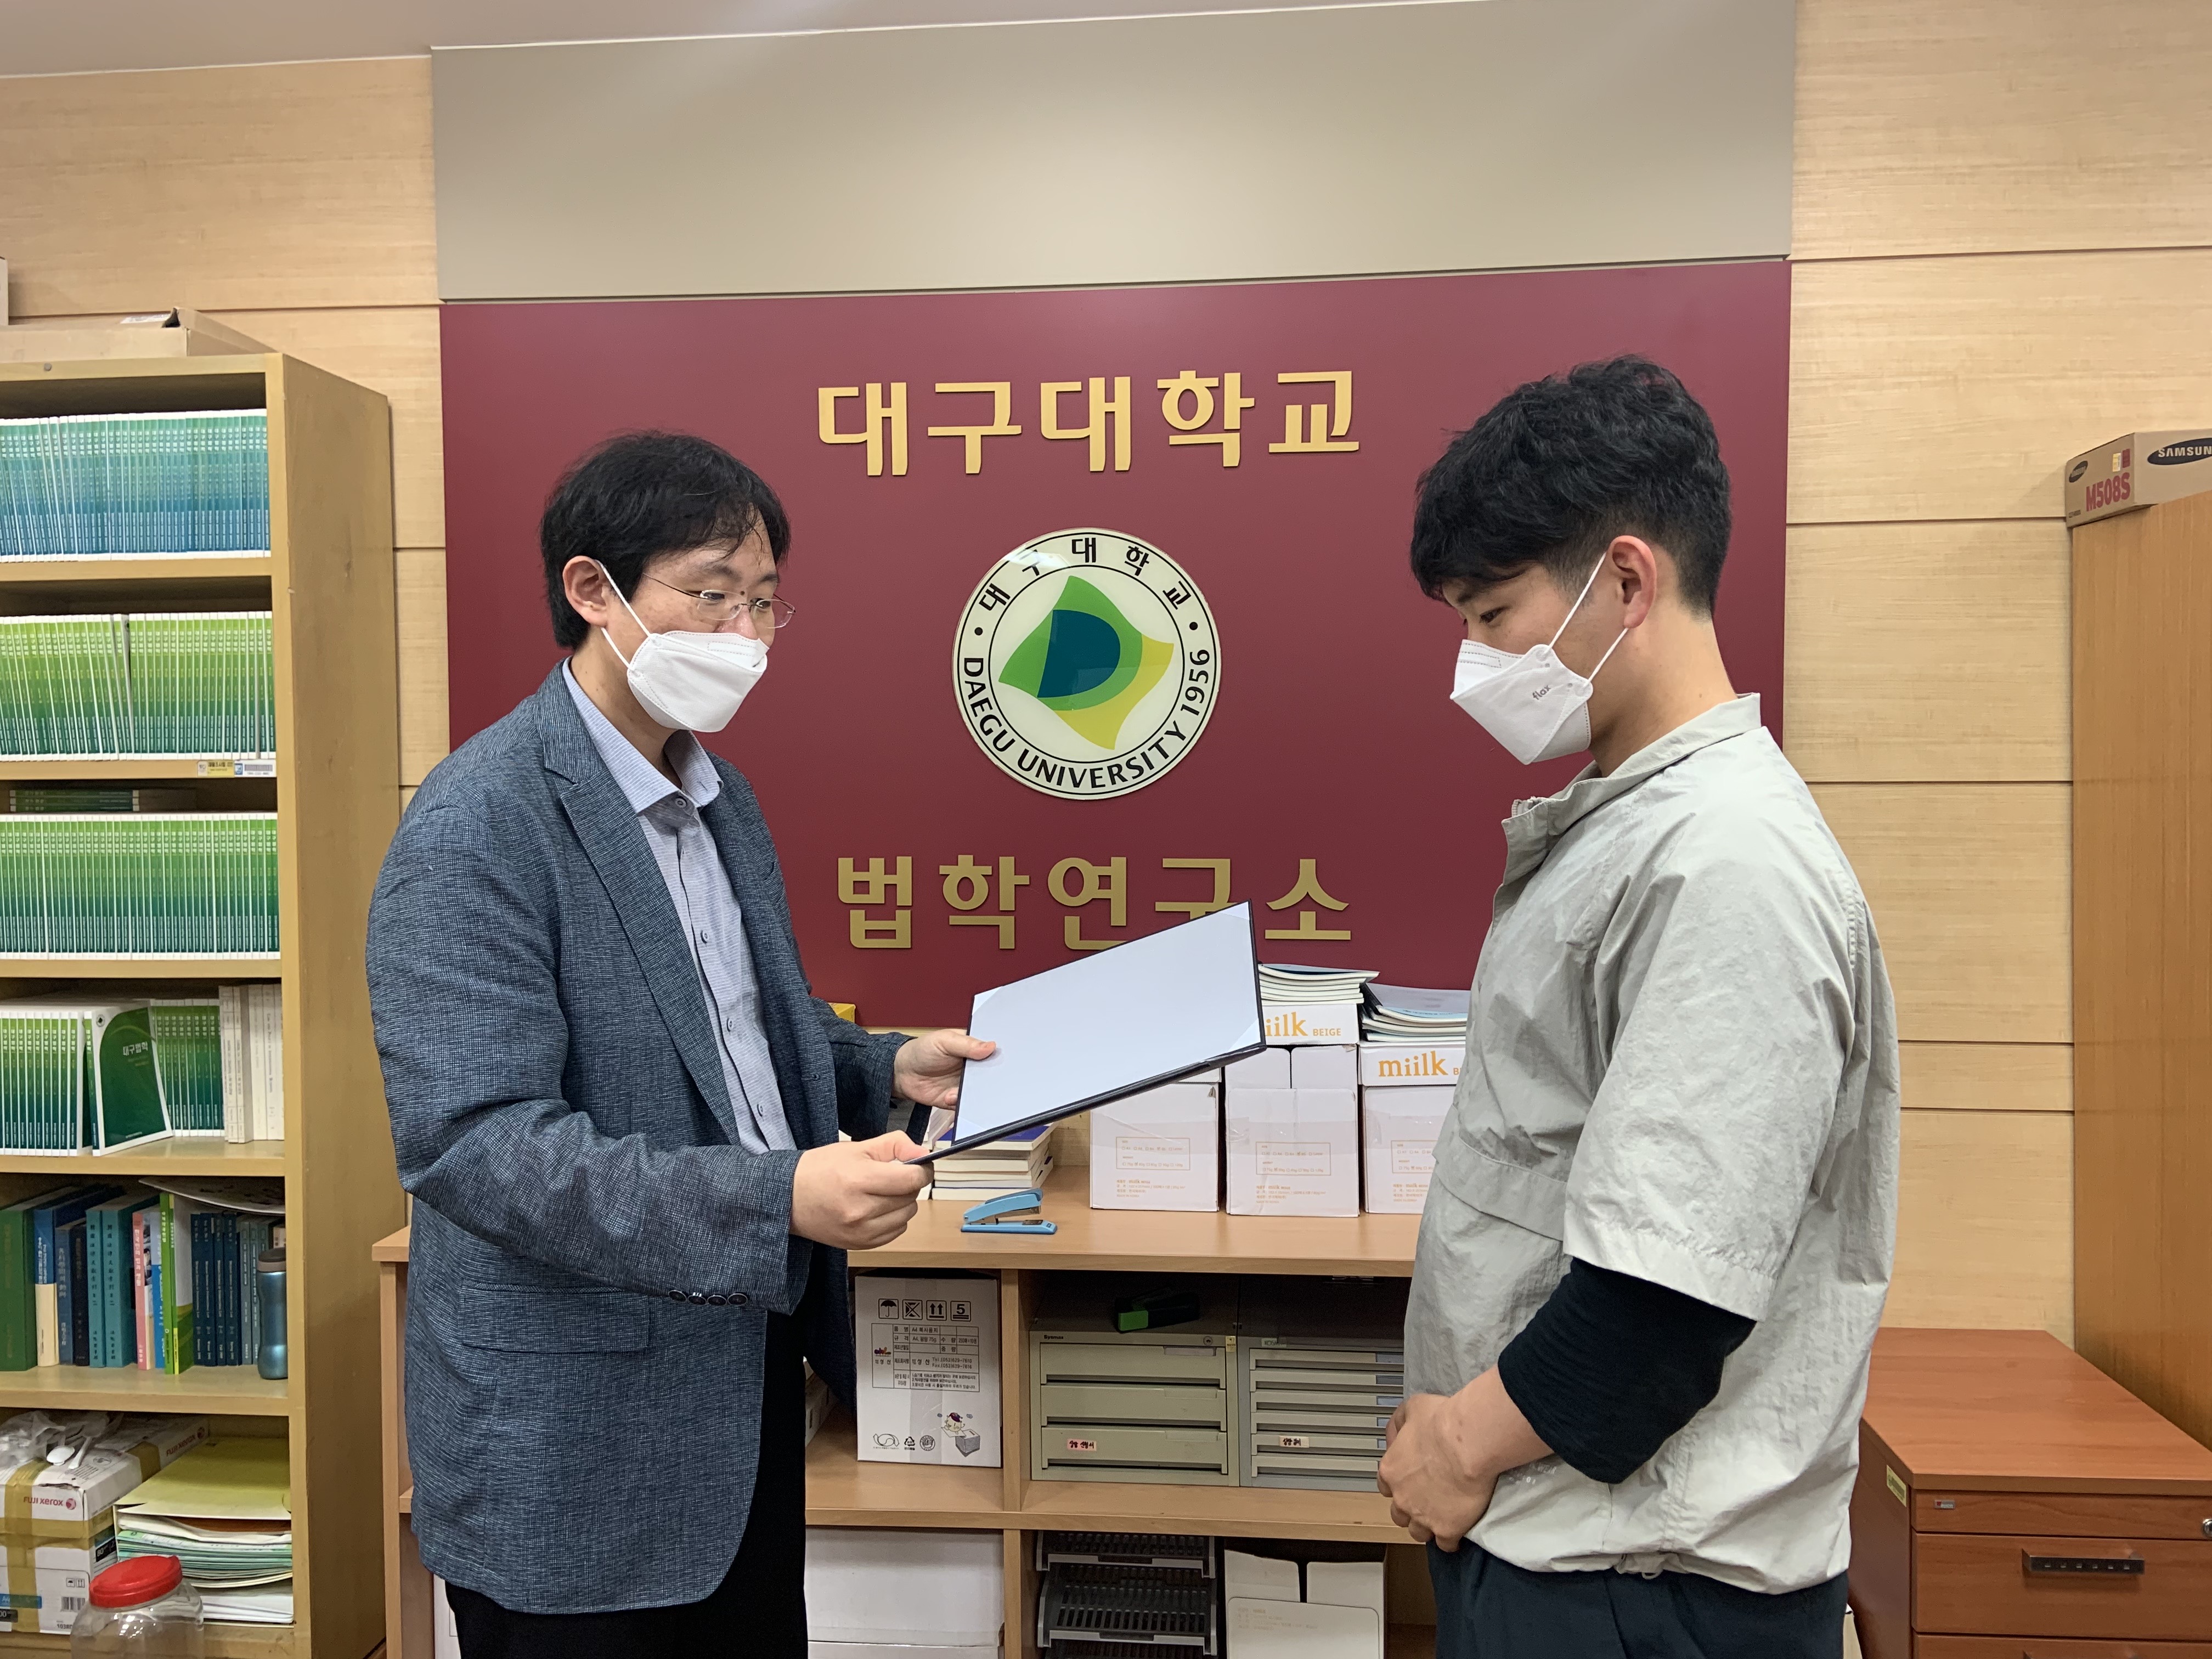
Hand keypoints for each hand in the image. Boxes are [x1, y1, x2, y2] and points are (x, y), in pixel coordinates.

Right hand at [791, 1132, 930, 1249]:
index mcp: (859, 1180)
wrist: (788, 1198)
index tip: (919, 1165)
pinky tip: (877, 1209)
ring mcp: (860, 1232)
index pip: (911, 1179)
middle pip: (910, 1197)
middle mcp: (861, 1210)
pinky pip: (895, 1232)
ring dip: (902, 1202)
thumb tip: (923, 1153)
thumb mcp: (856, 1147)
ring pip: (906, 1216)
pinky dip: (893, 1219)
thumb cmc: (820, 1169)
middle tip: (893, 1175)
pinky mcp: (860, 1245)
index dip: (922, 1170)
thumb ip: (894, 1146)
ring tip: (882, 1192)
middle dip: (909, 1184)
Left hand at [892, 1029, 995, 1108]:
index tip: (1000, 1063)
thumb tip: (990, 1046)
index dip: (999, 1059)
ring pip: (981, 1093)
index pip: (993, 1055)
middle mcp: (973, 1068)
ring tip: (962, 1090)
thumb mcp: (944, 1040)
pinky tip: (949, 1097)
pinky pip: (965, 1105)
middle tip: (983, 1081)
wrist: (902, 1072)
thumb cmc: (922, 1050)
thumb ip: (967, 1044)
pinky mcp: (956, 1100)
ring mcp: (965, 1085)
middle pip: (991, 1076)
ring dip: (975, 1095)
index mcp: (974, 1049)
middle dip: (990, 1080)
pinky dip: (959, 1104)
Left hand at [1377, 1389, 1503, 1550]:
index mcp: (1391, 1470)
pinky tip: (1457, 1531)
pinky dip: (1450, 1539)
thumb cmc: (1443, 1422)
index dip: (1398, 1484)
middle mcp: (1402, 1497)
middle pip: (1399, 1513)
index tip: (1409, 1482)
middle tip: (1427, 1500)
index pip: (1385, 1486)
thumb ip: (1399, 1422)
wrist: (1467, 1444)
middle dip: (1410, 1508)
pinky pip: (1445, 1544)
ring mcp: (1423, 1516)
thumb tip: (1395, 1434)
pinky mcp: (1447, 1529)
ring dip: (1427, 1526)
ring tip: (1441, 1517)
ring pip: (1418, 1532)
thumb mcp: (1413, 1408)